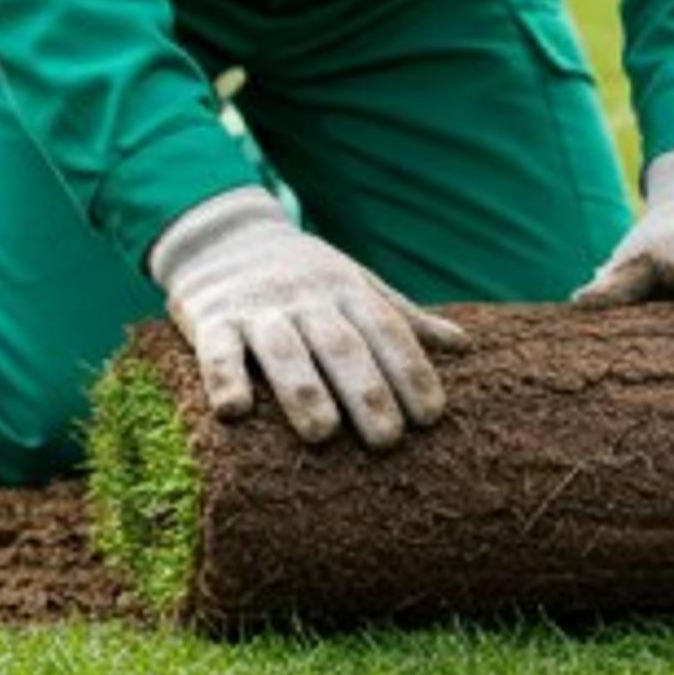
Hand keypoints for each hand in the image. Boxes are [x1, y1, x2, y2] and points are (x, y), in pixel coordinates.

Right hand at [147, 187, 471, 447]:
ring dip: (303, 392)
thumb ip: (402, 317)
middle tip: (387, 441)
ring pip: (283, 349)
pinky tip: (235, 411)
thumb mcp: (354, 283)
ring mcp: (257, 308)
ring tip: (323, 434)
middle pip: (340, 344)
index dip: (410, 370)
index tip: (432, 416)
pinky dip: (224, 378)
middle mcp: (305, 297)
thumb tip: (464, 345)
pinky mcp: (208, 319)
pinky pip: (216, 349)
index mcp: (346, 290)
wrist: (223, 233)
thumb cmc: (303, 274)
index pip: (386, 330)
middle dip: (367, 391)